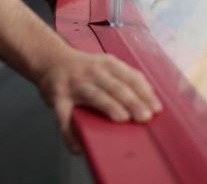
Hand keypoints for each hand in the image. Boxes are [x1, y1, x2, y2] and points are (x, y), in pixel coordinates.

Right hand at [36, 49, 161, 153]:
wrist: (51, 60)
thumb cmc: (83, 68)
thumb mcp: (106, 64)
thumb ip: (126, 78)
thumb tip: (150, 98)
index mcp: (107, 64)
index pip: (130, 76)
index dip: (144, 92)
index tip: (156, 108)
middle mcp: (92, 72)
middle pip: (115, 86)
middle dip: (131, 101)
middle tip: (144, 116)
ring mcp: (74, 84)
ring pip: (94, 95)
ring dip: (108, 106)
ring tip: (122, 118)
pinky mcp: (58, 97)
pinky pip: (64, 117)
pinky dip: (70, 132)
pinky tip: (78, 145)